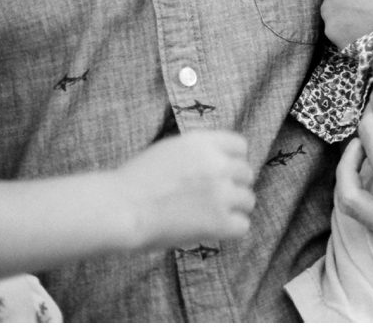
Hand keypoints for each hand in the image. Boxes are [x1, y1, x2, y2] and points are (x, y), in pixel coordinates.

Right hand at [114, 130, 254, 249]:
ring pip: (248, 200)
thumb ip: (197, 152)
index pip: (240, 145)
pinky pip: (243, 225)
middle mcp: (217, 164)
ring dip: (235, 208)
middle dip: (234, 185)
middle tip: (216, 198)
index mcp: (203, 142)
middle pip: (246, 173)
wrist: (124, 207)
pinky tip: (215, 230)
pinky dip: (232, 230)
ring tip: (215, 215)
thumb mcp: (170, 149)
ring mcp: (220, 192)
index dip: (233, 160)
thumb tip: (216, 161)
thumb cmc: (137, 180)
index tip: (223, 172)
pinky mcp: (219, 221)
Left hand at [321, 0, 372, 48]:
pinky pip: (348, 42)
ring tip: (372, 18)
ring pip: (341, 25)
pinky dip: (356, 37)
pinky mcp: (347, 46)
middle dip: (348, 6)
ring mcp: (336, 30)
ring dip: (351, 23)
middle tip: (371, 3)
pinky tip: (370, 31)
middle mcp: (327, 10)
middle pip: (337, 9)